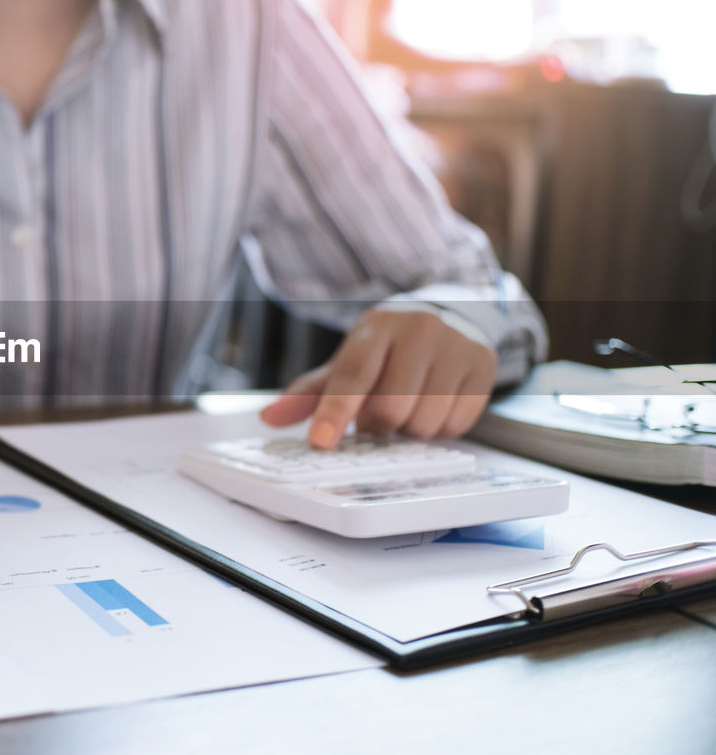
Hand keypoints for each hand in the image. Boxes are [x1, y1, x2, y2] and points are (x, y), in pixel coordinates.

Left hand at [260, 309, 497, 448]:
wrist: (452, 312)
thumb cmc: (390, 345)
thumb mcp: (350, 359)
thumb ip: (310, 392)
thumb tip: (269, 418)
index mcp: (377, 327)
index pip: (352, 375)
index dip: (335, 412)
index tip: (321, 441)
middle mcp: (419, 331)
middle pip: (390, 407)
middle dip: (377, 425)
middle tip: (376, 417)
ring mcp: (456, 348)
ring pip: (424, 421)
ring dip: (409, 429)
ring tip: (407, 407)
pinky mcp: (484, 367)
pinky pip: (456, 425)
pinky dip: (439, 429)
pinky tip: (433, 407)